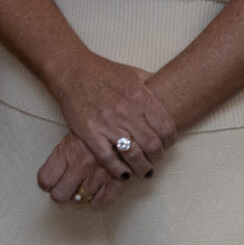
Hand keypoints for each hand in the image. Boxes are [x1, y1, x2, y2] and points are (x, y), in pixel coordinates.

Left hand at [36, 133, 131, 209]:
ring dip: (80, 197)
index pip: (46, 179)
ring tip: (83, 189)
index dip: (47, 184)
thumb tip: (49, 178)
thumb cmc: (97, 130)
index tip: (50, 184)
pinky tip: (96, 196)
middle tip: (65, 191)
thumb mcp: (73, 137)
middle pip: (59, 195)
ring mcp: (98, 175)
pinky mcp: (116, 181)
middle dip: (61, 194)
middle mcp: (80, 165)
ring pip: (79, 200)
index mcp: (66, 152)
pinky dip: (97, 202)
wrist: (126, 124)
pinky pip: (101, 202)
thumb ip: (61, 156)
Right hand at [45, 50, 176, 184]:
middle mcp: (127, 112)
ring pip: (134, 155)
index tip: (166, 144)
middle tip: (153, 158)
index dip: (170, 141)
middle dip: (157, 156)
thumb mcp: (134, 74)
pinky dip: (118, 169)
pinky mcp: (89, 133)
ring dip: (141, 166)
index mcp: (141, 98)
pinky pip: (108, 158)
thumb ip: (153, 86)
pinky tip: (123, 172)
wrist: (72, 71)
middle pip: (153, 146)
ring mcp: (108, 124)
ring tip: (141, 168)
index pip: (167, 129)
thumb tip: (170, 94)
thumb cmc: (103, 72)